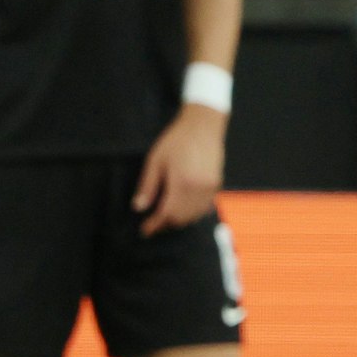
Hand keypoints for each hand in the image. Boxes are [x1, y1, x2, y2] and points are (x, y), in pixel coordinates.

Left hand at [133, 104, 226, 237]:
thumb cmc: (176, 140)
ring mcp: (210, 188)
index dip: (155, 225)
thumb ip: (148, 186)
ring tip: (166, 218)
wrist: (203, 126)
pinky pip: (205, 208)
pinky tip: (183, 209)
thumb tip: (139, 207)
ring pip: (194, 215)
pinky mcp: (217, 185)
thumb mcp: (155, 160)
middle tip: (153, 224)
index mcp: (182, 182)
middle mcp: (199, 189)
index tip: (145, 230)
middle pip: (182, 218)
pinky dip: (193, 213)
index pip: (167, 213)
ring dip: (179, 220)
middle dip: (166, 224)